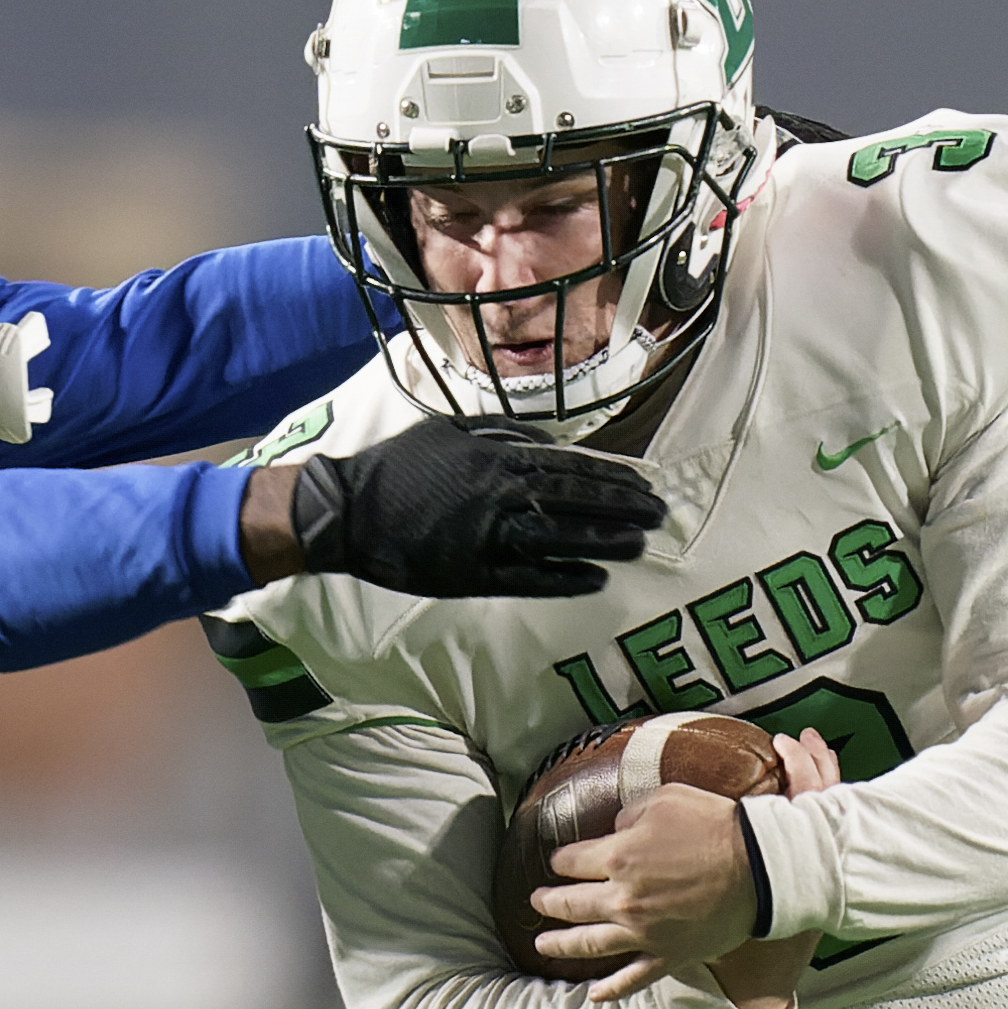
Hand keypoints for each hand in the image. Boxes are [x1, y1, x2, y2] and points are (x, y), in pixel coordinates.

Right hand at [283, 419, 664, 597]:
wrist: (349, 510)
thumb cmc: (398, 466)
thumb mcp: (448, 429)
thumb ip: (501, 431)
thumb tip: (547, 442)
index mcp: (496, 458)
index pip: (570, 469)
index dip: (612, 479)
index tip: (645, 486)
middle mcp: (499, 494)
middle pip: (575, 502)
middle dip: (622, 508)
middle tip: (659, 515)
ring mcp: (487, 537)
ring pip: (560, 539)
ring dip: (604, 543)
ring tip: (640, 546)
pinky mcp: (471, 574)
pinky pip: (528, 579)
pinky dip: (564, 579)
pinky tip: (596, 579)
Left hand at [530, 729, 838, 1008]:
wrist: (761, 867)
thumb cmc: (714, 825)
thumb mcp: (665, 799)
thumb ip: (629, 814)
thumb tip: (613, 831)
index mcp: (618, 857)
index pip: (570, 862)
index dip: (560, 860)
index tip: (557, 862)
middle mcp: (623, 899)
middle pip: (570, 905)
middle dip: (547, 903)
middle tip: (536, 903)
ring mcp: (644, 933)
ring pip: (590, 945)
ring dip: (561, 945)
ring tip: (543, 945)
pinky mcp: (668, 956)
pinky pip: (633, 978)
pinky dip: (611, 989)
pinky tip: (593, 994)